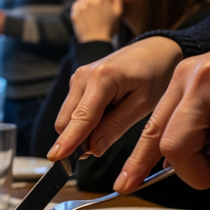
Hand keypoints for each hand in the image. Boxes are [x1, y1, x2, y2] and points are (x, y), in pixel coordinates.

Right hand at [48, 36, 183, 159]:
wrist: (153, 51)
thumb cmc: (154, 76)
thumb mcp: (143, 104)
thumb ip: (116, 126)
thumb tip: (93, 149)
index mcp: (102, 78)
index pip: (81, 118)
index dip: (68, 141)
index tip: (55, 158)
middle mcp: (83, 76)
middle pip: (66, 121)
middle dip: (78, 139)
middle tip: (106, 142)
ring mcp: (77, 78)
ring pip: (67, 118)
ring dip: (83, 130)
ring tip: (113, 119)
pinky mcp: (77, 83)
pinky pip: (73, 111)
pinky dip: (85, 120)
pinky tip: (108, 111)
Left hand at [71, 0, 121, 42]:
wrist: (96, 42)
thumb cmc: (109, 27)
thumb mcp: (118, 12)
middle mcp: (91, 0)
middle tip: (97, 11)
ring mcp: (81, 6)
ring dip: (86, 4)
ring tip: (92, 16)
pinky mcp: (74, 13)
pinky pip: (76, 5)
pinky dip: (80, 9)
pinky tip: (86, 18)